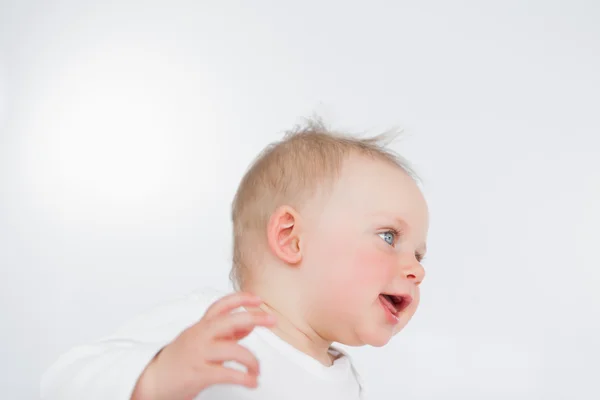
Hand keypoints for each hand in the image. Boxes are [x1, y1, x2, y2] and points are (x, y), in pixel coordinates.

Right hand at [131, 292, 274, 399]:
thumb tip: (247, 327)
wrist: (152, 381)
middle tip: (272, 320)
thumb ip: (223, 333)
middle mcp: (200, 336)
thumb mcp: (199, 340)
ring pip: (233, 349)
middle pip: (230, 320)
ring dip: (252, 360)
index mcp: (200, 327)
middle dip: (254, 318)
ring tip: (257, 370)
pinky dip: (245, 378)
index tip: (258, 299)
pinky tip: (251, 381)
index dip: (241, 299)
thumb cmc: (177, 361)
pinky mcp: (199, 374)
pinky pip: (228, 374)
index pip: (221, 305)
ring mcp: (199, 354)